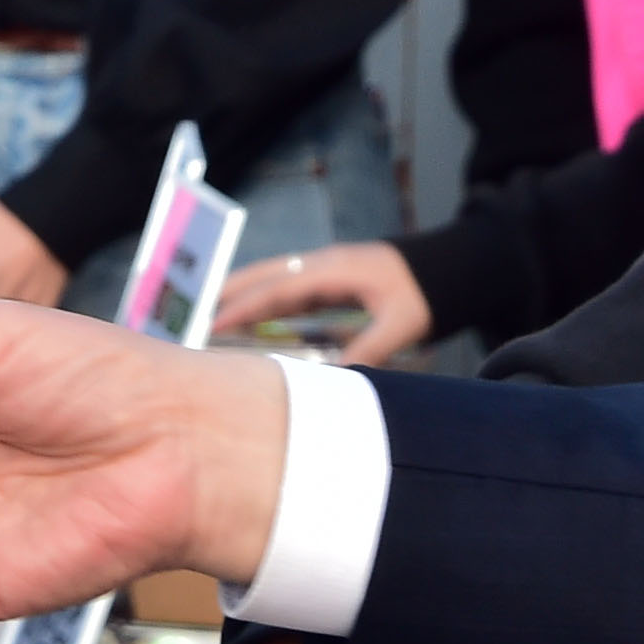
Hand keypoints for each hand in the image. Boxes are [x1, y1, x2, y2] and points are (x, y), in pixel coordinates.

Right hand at [208, 237, 431, 360]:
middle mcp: (325, 264)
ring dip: (244, 290)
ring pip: (275, 276)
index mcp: (336, 270)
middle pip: (267, 273)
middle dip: (230, 291)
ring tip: (211, 309)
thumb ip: (370, 350)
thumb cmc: (426, 293)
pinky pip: (291, 284)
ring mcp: (328, 267)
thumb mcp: (403, 325)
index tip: (214, 324)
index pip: (280, 288)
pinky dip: (266, 296)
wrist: (450, 267)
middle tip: (193, 311)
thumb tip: (336, 380)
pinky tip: (254, 313)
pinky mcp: (334, 276)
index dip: (245, 307)